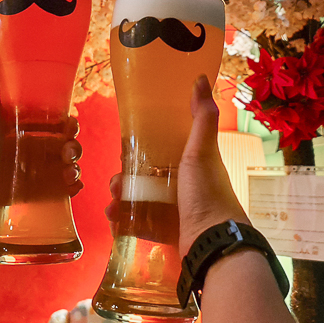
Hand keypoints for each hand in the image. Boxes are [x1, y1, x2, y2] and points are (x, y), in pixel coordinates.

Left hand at [0, 27, 82, 217]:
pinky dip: (72, 187)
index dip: (68, 121)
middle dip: (74, 144)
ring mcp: (34, 172)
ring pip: (68, 165)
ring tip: (67, 166)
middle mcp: (31, 147)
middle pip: (67, 143)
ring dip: (75, 164)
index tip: (69, 120)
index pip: (56, 121)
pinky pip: (63, 190)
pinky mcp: (35, 193)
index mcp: (24, 126)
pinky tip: (69, 183)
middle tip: (67, 146)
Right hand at [104, 76, 246, 252]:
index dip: (145, 148)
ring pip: (142, 200)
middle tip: (114, 182)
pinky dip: (126, 222)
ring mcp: (177, 211)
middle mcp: (187, 187)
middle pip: (149, 177)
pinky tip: (114, 219)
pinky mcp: (168, 232)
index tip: (126, 147)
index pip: (166, 151)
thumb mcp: (202, 151)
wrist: (212, 245)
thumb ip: (201, 117)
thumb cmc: (207, 194)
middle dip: (127, 178)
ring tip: (111, 203)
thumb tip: (202, 77)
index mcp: (195, 165)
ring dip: (123, 199)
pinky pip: (142, 224)